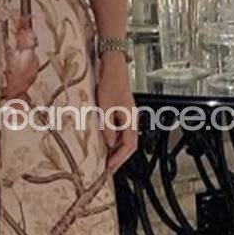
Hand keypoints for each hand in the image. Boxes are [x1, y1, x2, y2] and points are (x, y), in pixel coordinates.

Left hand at [96, 55, 137, 173]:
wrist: (113, 66)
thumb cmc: (110, 82)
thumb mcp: (105, 107)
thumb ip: (107, 127)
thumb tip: (108, 143)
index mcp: (131, 119)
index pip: (129, 146)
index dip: (119, 159)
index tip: (109, 168)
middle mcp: (131, 119)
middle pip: (128, 144)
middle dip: (118, 158)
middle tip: (107, 168)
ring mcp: (126, 115)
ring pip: (123, 138)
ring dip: (114, 149)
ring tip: (103, 158)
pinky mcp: (120, 111)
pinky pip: (118, 130)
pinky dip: (112, 138)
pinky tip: (103, 141)